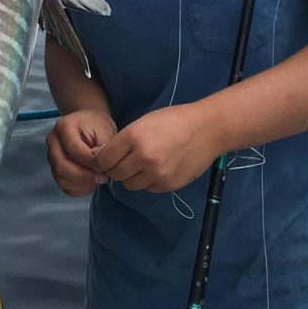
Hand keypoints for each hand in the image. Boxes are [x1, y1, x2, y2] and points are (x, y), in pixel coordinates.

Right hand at [46, 108, 117, 197]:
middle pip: (62, 166)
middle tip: (103, 178)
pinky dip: (79, 190)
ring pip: (62, 179)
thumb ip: (104, 147)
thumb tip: (102, 166)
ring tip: (98, 179)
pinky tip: (92, 183)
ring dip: (82, 184)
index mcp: (64, 127)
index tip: (106, 169)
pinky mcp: (55, 168)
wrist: (89, 122)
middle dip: (84, 177)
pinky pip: (64, 186)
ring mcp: (51, 156)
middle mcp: (52, 141)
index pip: (74, 150)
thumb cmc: (98, 125)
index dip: (91, 163)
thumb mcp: (105, 130)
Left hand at [90, 103, 221, 193]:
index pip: (104, 159)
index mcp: (134, 137)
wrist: (207, 129)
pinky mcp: (168, 185)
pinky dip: (146, 181)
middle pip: (115, 174)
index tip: (102, 160)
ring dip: (130, 177)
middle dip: (114, 169)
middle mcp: (143, 158)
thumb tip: (100, 156)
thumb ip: (123, 140)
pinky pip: (147, 188)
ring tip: (140, 165)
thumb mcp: (144, 122)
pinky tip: (156, 168)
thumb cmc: (174, 120)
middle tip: (122, 162)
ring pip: (130, 185)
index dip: (99, 160)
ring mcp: (157, 174)